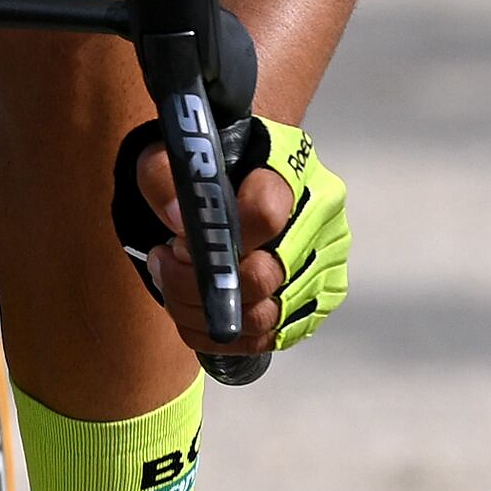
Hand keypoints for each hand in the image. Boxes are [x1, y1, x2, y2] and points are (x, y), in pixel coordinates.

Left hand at [117, 115, 351, 356]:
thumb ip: (165, 176)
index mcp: (291, 169)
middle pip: (262, 279)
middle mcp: (320, 220)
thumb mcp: (175, 150)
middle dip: (200, 281)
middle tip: (166, 261)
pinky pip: (265, 340)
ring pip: (261, 318)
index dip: (215, 241)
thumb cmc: (210, 156)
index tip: (179, 241)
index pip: (263, 215)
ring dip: (202, 311)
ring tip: (173, 281)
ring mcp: (324, 265)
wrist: (244, 164)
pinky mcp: (316, 302)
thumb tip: (180, 224)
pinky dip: (218, 334)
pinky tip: (191, 309)